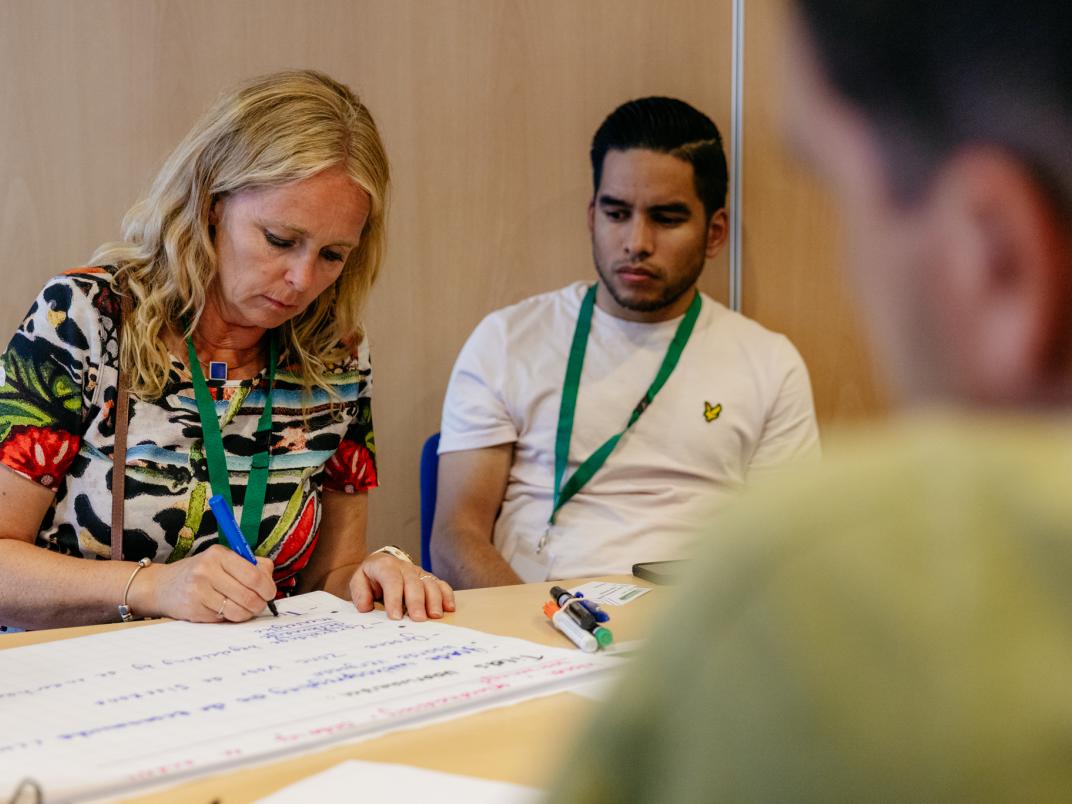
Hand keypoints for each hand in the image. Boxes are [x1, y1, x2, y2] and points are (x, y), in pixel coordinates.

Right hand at [135, 544, 276, 622]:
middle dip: (259, 604)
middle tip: (259, 605)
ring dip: (247, 614)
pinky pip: (223, 619)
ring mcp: (199, 590)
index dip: (268, 588)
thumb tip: (269, 578)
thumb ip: (250, 565)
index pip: (254, 576)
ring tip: (245, 609)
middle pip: (249, 595)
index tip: (269, 593)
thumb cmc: (201, 572)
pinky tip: (225, 611)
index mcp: (219, 554)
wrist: (162, 586)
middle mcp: (207, 570)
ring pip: (238, 611)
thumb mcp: (223, 560)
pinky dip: (230, 618)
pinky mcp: (193, 609)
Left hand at [349, 552, 455, 620]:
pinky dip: (447, 595)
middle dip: (417, 602)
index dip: (394, 598)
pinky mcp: (428, 579)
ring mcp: (419, 573)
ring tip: (435, 616)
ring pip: (430, 583)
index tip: (395, 617)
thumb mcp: (358, 581)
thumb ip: (360, 593)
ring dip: (434, 600)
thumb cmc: (371, 577)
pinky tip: (449, 608)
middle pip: (414, 583)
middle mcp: (405, 568)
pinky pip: (441, 585)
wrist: (382, 564)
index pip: (392, 581)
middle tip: (418, 620)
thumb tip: (366, 607)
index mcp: (386, 566)